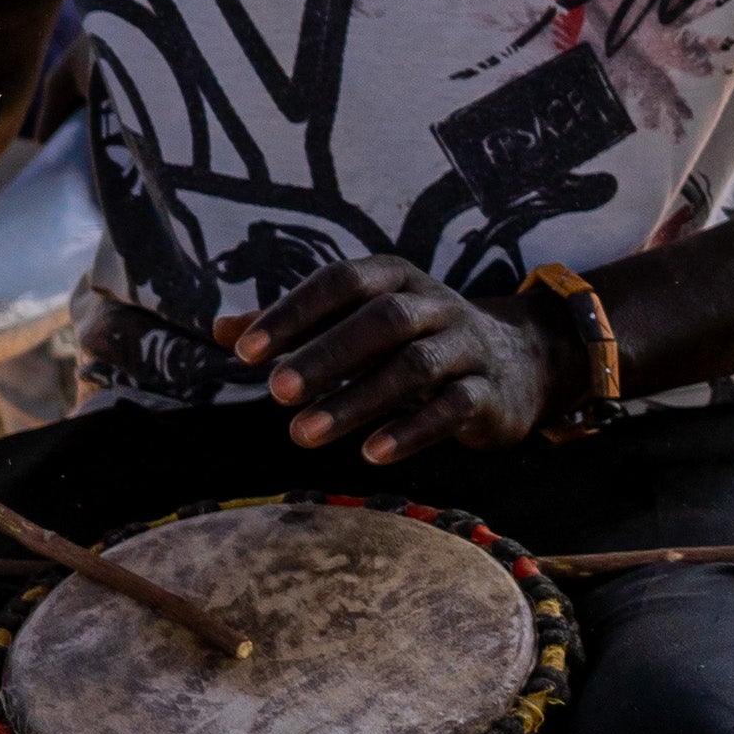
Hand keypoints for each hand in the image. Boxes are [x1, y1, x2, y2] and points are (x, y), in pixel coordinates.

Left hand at [230, 254, 560, 468]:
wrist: (515, 363)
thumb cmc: (412, 341)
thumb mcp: (357, 323)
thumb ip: (294, 326)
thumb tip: (219, 330)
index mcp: (397, 279)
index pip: (342, 282)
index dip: (294, 312)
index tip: (244, 351)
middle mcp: (437, 306)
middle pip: (384, 320)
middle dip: (326, 355)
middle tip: (274, 393)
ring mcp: (468, 348)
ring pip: (415, 367)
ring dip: (356, 401)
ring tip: (302, 435)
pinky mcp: (489, 394)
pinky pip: (453, 409)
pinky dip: (411, 431)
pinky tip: (369, 454)